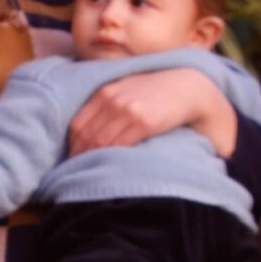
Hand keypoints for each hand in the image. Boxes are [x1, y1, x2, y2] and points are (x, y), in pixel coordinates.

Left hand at [69, 69, 236, 157]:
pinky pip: (120, 144)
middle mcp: (112, 99)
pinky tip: (109, 165)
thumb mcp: (126, 89)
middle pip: (86, 134)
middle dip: (79, 155)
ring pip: (100, 141)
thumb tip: (86, 129)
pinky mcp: (144, 122)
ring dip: (92, 159)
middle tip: (77, 171)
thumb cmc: (155, 92)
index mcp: (105, 92)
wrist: (187, 88)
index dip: (73, 144)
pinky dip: (111, 157)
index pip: (78, 123)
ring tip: (89, 173)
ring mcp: (128, 110)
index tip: (73, 158)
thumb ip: (106, 103)